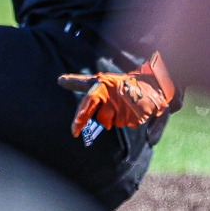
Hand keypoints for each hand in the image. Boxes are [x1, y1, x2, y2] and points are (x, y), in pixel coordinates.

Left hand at [59, 53, 182, 137]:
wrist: (150, 86)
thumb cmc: (118, 84)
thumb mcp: (99, 80)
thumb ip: (79, 82)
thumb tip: (59, 80)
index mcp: (101, 86)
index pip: (90, 100)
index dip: (82, 114)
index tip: (75, 130)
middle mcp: (112, 97)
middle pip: (100, 118)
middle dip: (92, 124)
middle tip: (78, 131)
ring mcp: (124, 108)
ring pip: (110, 123)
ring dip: (112, 119)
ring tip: (120, 107)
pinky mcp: (134, 117)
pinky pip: (124, 124)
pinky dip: (125, 120)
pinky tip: (130, 110)